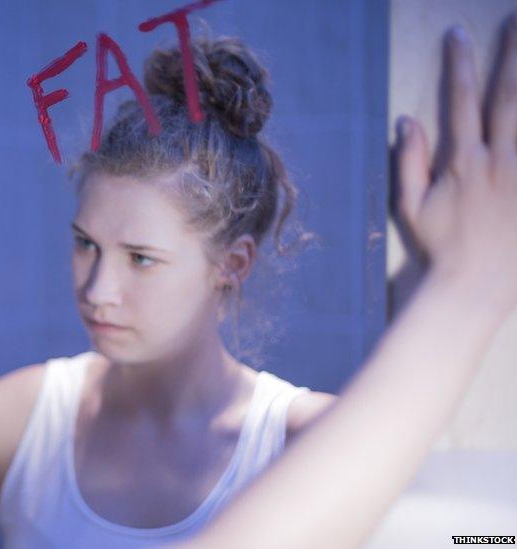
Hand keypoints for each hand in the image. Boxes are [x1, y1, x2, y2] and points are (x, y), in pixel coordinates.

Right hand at [395, 18, 516, 310]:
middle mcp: (499, 160)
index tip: (459, 34)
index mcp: (463, 161)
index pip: (459, 101)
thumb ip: (408, 161)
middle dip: (512, 54)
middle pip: (508, 95)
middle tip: (516, 19)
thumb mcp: (410, 207)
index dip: (459, 65)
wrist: (479, 285)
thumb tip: (407, 120)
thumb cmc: (443, 248)